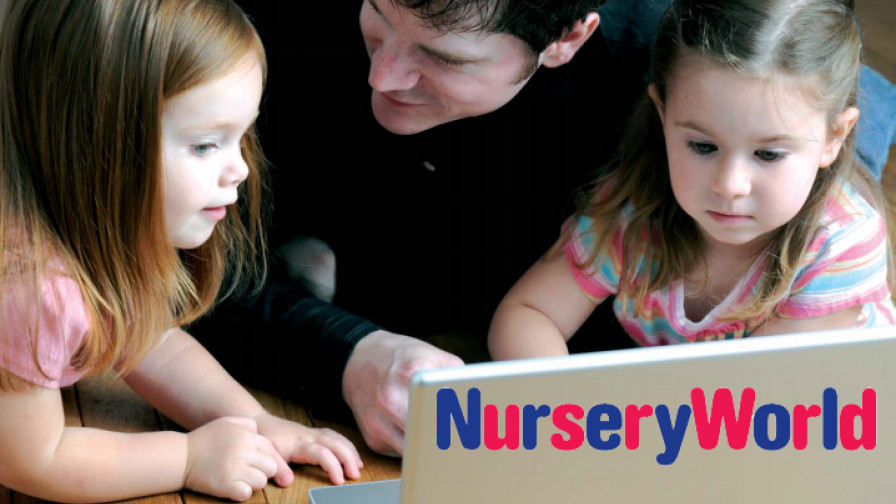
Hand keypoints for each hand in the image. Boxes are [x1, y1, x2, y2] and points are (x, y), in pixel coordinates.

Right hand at [184, 417, 289, 501]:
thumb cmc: (204, 439)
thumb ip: (246, 424)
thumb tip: (258, 431)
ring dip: (252, 483)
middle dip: (263, 471)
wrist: (180, 456)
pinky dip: (241, 493)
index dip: (270, 460)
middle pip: (271, 467)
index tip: (263, 466)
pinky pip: (246, 493)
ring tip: (239, 478)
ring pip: (261, 482)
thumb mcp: (225, 423)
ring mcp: (234, 468)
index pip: (271, 450)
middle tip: (249, 472)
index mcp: (246, 435)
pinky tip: (232, 487)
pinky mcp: (225, 485)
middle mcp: (243, 450)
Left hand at [253, 412, 362, 484]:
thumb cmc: (263, 438)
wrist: (259, 421)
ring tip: (358, 466)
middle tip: (355, 475)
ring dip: (350, 451)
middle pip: (335, 443)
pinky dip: (345, 444)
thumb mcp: (267, 454)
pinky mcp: (313, 432)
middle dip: (348, 458)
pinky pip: (334, 436)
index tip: (339, 481)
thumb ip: (278, 468)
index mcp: (298, 443)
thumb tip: (289, 482)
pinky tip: (350, 453)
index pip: (322, 453)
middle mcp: (309, 436)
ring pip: (337, 438)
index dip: (333, 466)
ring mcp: (312, 433)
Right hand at [342, 330, 463, 455]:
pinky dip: (414, 448)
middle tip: (464, 438)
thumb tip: (480, 401)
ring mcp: (378, 421)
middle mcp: (391, 398)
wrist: (359, 359)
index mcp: (411, 373)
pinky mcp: (372, 438)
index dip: (462, 423)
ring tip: (443, 439)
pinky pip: (401, 453)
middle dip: (448, 439)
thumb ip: (457, 376)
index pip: (443, 409)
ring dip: (431, 449)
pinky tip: (417, 434)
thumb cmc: (401, 357)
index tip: (475, 428)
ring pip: (416, 451)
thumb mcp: (433, 355)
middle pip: (429, 434)